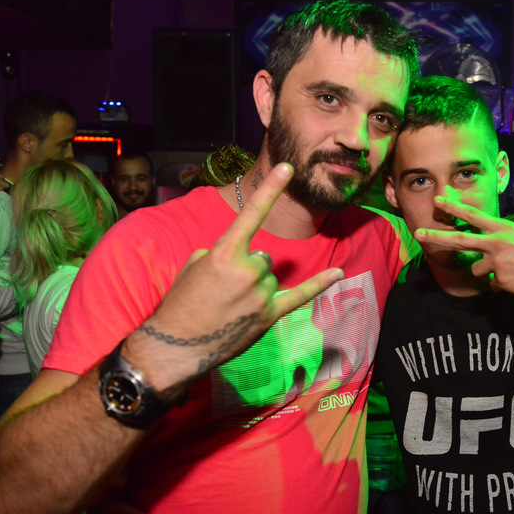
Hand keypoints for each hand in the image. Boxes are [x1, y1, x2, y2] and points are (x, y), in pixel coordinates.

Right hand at [125, 163, 343, 392]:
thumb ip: (223, 252)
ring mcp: (261, 295)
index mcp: (225, 253)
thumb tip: (244, 258)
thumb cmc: (181, 303)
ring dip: (254, 286)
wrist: (176, 346)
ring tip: (229, 305)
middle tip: (222, 290)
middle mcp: (248, 271)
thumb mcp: (194, 265)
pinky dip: (319, 285)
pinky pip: (300, 296)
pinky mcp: (268, 316)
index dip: (271, 188)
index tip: (287, 167)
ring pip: (269, 277)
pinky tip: (338, 273)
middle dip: (245, 269)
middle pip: (262, 257)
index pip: (252, 213)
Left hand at [415, 196, 513, 295]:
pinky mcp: (499, 280)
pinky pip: (492, 285)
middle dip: (436, 236)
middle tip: (418, 233)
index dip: (454, 207)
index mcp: (503, 228)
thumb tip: (482, 260)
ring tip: (513, 270)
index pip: (473, 215)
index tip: (437, 200)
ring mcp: (496, 261)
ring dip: (488, 273)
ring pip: (476, 270)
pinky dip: (503, 285)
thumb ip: (499, 243)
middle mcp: (496, 242)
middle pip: (460, 239)